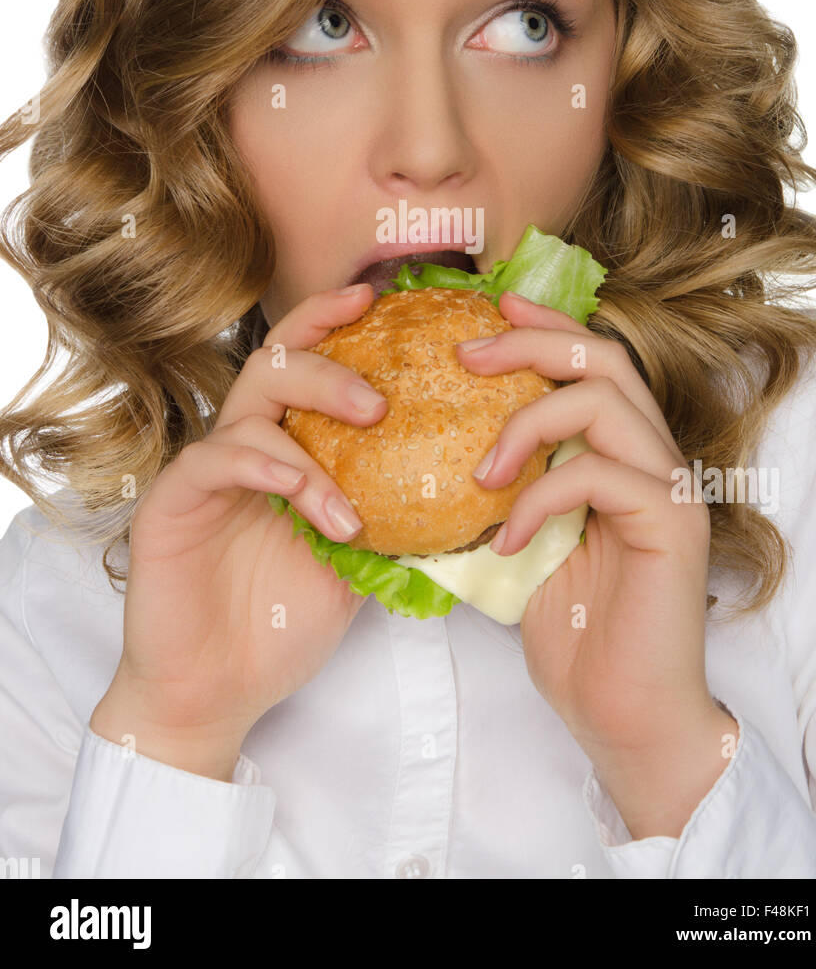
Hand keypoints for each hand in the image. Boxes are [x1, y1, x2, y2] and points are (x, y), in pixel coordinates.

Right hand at [91, 284, 387, 776]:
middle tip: (381, 401)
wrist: (215, 691)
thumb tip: (471, 492)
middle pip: (278, 363)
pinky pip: (215, 458)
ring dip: (313, 431)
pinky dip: (267, 466)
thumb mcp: (357, 565)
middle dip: (333, 363)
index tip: (381, 298)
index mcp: (286, 448)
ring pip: (251, 403)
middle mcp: (245, 445)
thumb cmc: (281, 623)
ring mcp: (206, 470)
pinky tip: (300, 494)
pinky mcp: (170, 502)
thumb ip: (394, 519)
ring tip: (356, 485)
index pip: (308, 364)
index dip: (336, 320)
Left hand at [456, 290, 721, 764]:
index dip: (544, 327)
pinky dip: (539, 498)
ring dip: (529, 421)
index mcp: (625, 457)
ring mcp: (671, 488)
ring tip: (480, 472)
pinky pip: (598, 475)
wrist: (625, 716)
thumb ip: (506, 493)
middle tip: (467, 352)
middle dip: (531, 343)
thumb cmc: (575, 637)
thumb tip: (432, 456)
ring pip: (605, 402)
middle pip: (604, 360)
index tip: (489, 309)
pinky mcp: (673, 523)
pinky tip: (503, 540)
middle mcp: (656, 460)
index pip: (593, 365)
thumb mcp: (522, 548)